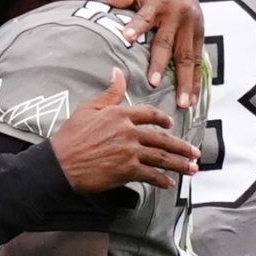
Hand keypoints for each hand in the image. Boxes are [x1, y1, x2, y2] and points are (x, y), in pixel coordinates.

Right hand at [51, 68, 199, 192]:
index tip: (171, 125)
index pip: (149, 114)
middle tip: (195, 152)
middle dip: (182, 147)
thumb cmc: (71, 136)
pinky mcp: (127, 170)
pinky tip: (169, 183)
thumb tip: (117, 72)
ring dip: (179, 164)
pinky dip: (161, 180)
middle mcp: (128, 132)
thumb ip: (109, 93)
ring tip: (192, 168)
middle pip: (162, 138)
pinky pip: (150, 175)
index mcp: (120, 114)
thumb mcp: (89, 108)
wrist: (60, 162)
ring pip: (161, 157)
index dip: (163, 120)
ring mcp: (129, 151)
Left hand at [101, 0, 203, 106]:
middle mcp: (176, 17)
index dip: (137, 26)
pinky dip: (197, 80)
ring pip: (188, 57)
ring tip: (182, 101)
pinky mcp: (200, 36)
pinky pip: (199, 61)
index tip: (128, 38)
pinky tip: (193, 97)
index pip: (145, 16)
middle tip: (154, 82)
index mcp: (158, 4)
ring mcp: (190, 28)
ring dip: (185, 80)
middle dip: (161, 63)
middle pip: (168, 42)